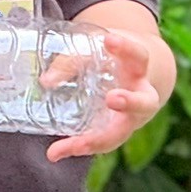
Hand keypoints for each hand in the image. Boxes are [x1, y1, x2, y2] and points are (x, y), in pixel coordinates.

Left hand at [45, 27, 164, 162]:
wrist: (133, 73)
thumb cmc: (112, 57)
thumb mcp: (96, 50)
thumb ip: (72, 60)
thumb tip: (46, 81)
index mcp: (139, 68)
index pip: (139, 56)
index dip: (126, 48)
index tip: (109, 39)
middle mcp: (141, 95)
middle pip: (144, 102)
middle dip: (130, 102)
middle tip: (112, 98)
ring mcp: (130, 118)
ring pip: (120, 132)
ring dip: (97, 139)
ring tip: (74, 145)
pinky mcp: (114, 131)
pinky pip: (100, 142)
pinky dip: (77, 147)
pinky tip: (55, 153)